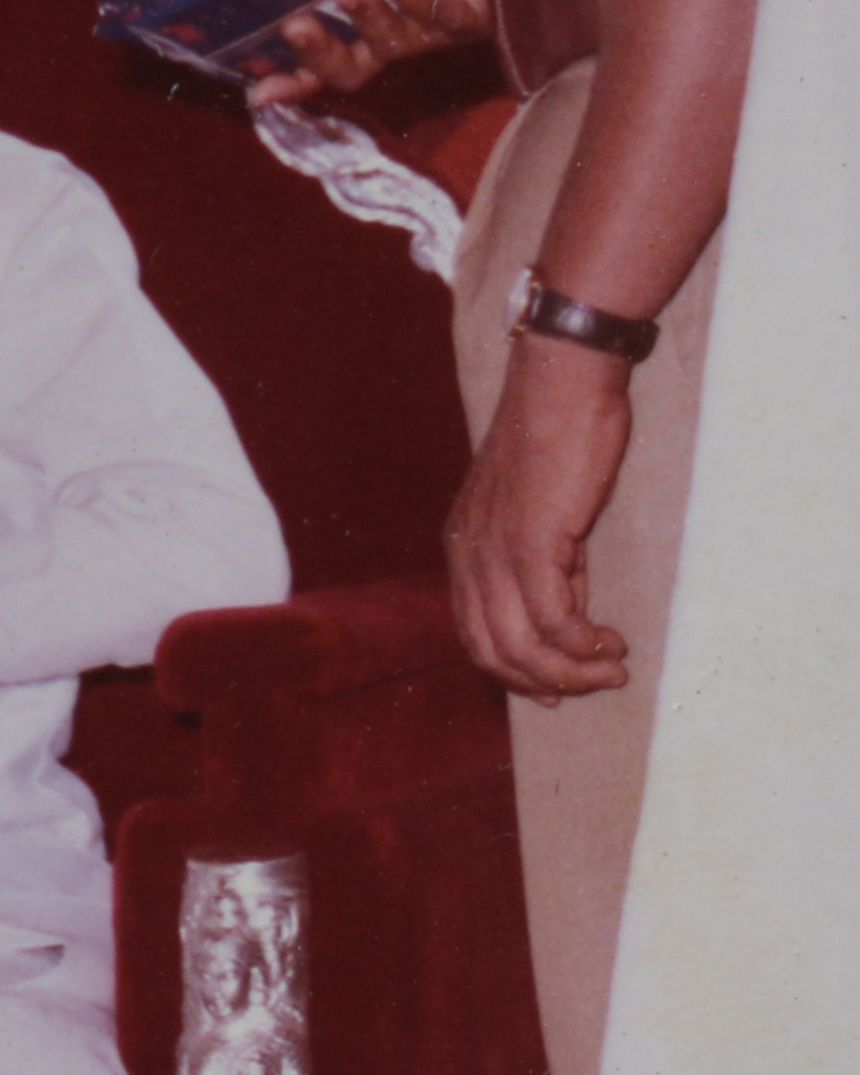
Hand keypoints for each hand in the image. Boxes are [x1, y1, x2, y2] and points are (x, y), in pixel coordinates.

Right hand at [246, 0, 490, 107]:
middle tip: (293, 26)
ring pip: (394, 41)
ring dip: (365, 17)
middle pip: (354, 67)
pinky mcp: (484, 13)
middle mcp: (408, 37)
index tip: (257, 92)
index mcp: (383, 29)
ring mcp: (443, 29)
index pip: (332, 63)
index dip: (296, 81)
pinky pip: (446, 13)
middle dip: (320, 53)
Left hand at [449, 336, 635, 700]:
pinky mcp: (530, 543)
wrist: (562, 385)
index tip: (554, 689)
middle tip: (591, 686)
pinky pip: (551, 619)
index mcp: (463, 547)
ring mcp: (494, 551)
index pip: (473, 631)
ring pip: (520, 645)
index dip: (513, 669)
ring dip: (570, 671)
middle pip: (490, 649)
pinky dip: (582, 644)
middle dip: (543, 680)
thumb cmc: (560, 437)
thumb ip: (550, 564)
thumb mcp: (544, 513)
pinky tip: (610, 644)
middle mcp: (467, 555)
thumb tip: (571, 615)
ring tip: (611, 671)